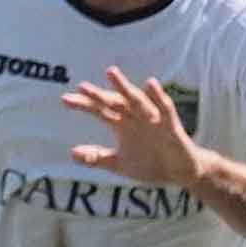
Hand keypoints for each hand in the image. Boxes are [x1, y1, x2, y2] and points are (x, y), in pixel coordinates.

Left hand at [61, 67, 205, 189]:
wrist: (181, 173)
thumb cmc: (151, 164)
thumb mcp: (120, 164)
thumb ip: (98, 157)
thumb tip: (72, 153)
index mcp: (122, 124)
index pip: (100, 111)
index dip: (84, 105)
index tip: (65, 99)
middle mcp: (135, 117)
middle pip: (114, 102)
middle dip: (99, 95)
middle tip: (82, 87)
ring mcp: (153, 119)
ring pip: (136, 100)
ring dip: (124, 87)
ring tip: (111, 73)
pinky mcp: (170, 125)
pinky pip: (164, 108)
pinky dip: (158, 96)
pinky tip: (150, 83)